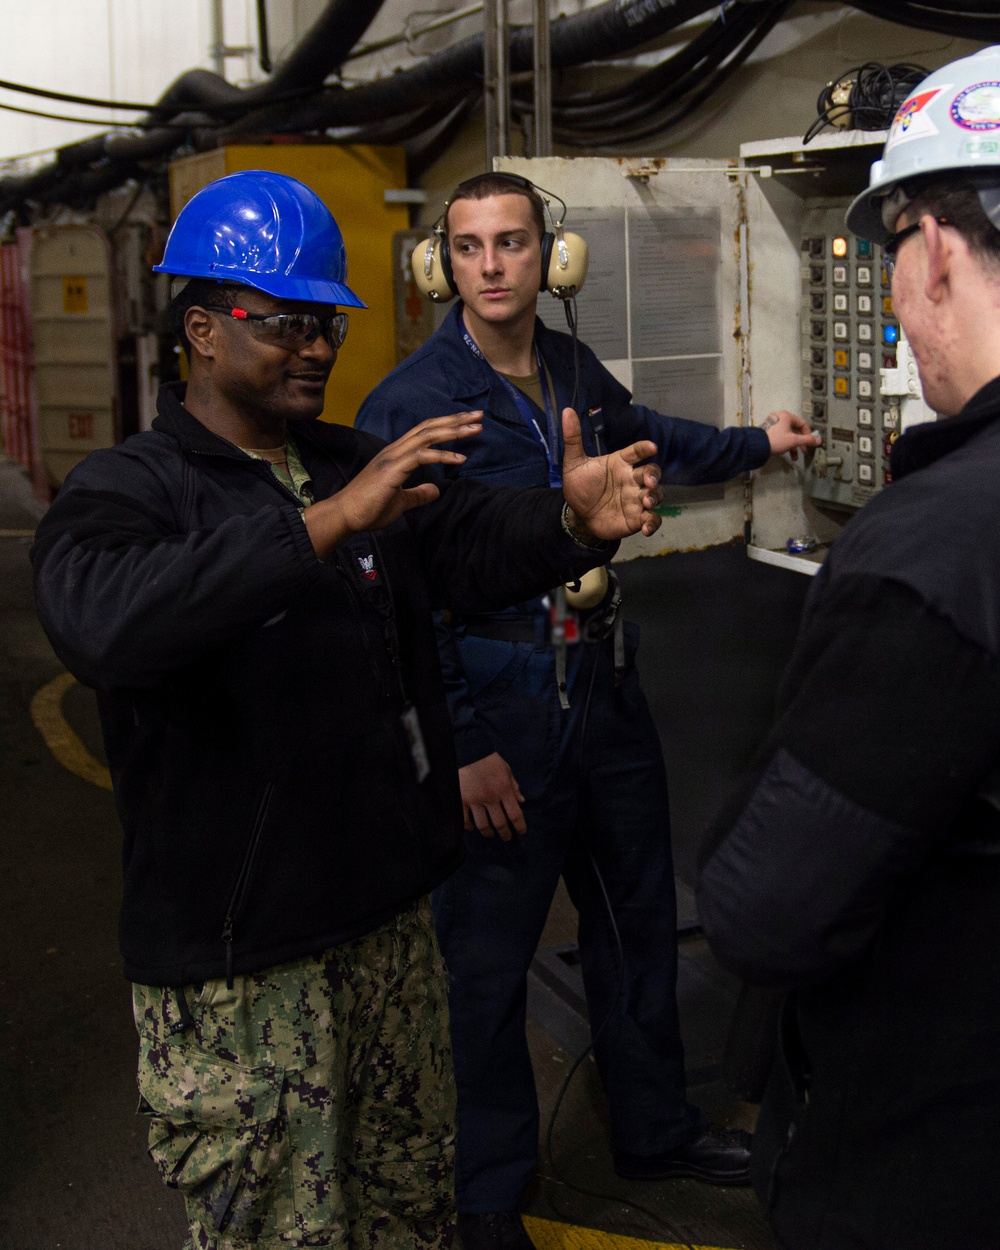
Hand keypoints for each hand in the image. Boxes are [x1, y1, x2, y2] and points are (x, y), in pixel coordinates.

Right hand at [303, 412, 481, 557]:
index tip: (468, 423)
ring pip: (427, 436)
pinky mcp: (392, 470)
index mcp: (397, 454)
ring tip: (476, 429)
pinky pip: (421, 456)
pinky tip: (460, 459)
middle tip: (479, 416)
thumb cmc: (369, 509)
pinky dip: (442, 455)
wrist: (345, 516)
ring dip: (453, 431)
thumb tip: (436, 490)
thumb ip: (418, 493)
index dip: (447, 425)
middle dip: (455, 420)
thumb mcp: (401, 501)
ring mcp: (393, 458)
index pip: (426, 432)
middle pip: (429, 427)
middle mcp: (395, 450)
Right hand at [459, 752, 525, 840]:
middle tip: (506, 837)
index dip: (520, 826)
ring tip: (490, 834)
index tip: (521, 831)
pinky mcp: (461, 799)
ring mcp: (474, 800)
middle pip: (500, 823)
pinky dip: (468, 825)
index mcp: (503, 789)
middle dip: (505, 833)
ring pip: (482, 824)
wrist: (468, 750)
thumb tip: (521, 801)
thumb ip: (514, 786)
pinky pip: (464, 818)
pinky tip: (471, 827)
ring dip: (487, 832)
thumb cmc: (489, 759)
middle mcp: (490, 797)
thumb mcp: (506, 770)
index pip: (515, 814)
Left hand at [560, 408, 662, 541]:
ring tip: (646, 502)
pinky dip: (653, 523)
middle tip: (648, 480)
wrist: (578, 514)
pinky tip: (646, 528)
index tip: (650, 447)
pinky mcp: (637, 518)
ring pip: (656, 494)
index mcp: (620, 463)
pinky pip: (652, 519)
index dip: (644, 448)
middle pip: (651, 472)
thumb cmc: (580, 486)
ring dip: (655, 497)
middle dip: (653, 475)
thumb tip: (566, 411)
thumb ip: (573, 439)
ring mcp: (636, 499)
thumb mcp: (573, 463)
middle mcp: (632, 479)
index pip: (636, 452)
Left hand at [761, 410, 821, 458]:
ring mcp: (773, 424)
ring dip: (794, 446)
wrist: (757, 446)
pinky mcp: (769, 431)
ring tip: (795, 457)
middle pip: (796, 430)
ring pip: (788, 435)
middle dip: (801, 442)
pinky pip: (781, 436)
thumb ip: (808, 440)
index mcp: (786, 416)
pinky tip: (788, 454)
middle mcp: (780, 417)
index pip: (803, 424)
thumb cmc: (777, 440)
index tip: (810, 444)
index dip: (808, 434)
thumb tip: (820, 440)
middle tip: (805, 452)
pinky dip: (786, 444)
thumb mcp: (794, 441)